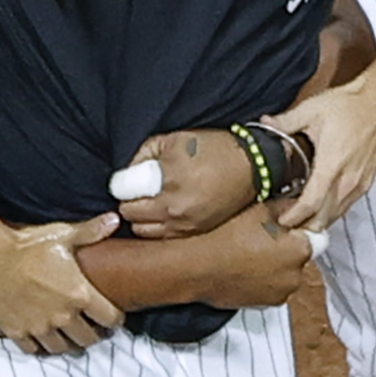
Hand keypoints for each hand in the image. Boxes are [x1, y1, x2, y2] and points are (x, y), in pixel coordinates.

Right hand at [0, 215, 122, 355]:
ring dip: (69, 343)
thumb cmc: (27, 245)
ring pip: (63, 349)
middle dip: (94, 334)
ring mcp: (39, 326)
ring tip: (69, 334)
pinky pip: (34, 350)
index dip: (115, 318)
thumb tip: (114, 219)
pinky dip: (40, 346)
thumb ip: (91, 232)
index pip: (111, 319)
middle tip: (91, 327)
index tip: (111, 315)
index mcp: (80, 294)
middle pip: (89, 339)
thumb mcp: (63, 235)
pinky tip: (42, 336)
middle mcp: (63, 315)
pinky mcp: (17, 331)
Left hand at [111, 130, 262, 238]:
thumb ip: (143, 155)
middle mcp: (174, 208)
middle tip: (140, 188)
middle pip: (128, 211)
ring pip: (141, 229)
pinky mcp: (194, 233)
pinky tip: (166, 212)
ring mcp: (185, 224)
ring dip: (141, 216)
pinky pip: (161, 237)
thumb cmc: (214, 149)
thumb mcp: (174, 140)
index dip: (121, 181)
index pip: (122, 190)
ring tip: (152, 201)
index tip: (128, 177)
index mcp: (167, 181)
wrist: (254, 166)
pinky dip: (157, 226)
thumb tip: (125, 173)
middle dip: (129, 198)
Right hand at [175, 208, 317, 309]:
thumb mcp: (260, 209)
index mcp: (301, 247)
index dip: (300, 231)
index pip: (317, 237)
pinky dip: (263, 281)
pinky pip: (271, 288)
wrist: (197, 266)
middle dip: (286, 249)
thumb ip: (287, 206)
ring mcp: (282, 292)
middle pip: (299, 256)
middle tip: (261, 239)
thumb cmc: (225, 235)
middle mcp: (297, 273)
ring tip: (249, 255)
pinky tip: (244, 270)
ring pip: (285, 274)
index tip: (286, 228)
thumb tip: (298, 204)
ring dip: (274, 266)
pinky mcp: (266, 304)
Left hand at [265, 78, 375, 231]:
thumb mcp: (311, 109)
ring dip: (319, 220)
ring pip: (337, 214)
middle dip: (305, 225)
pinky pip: (347, 205)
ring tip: (301, 218)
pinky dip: (332, 211)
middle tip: (287, 224)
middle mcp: (348, 179)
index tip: (281, 220)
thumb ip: (285, 122)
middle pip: (325, 217)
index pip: (311, 203)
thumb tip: (264, 124)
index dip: (295, 216)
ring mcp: (360, 182)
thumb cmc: (350, 105)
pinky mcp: (367, 181)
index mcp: (331, 164)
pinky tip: (321, 205)